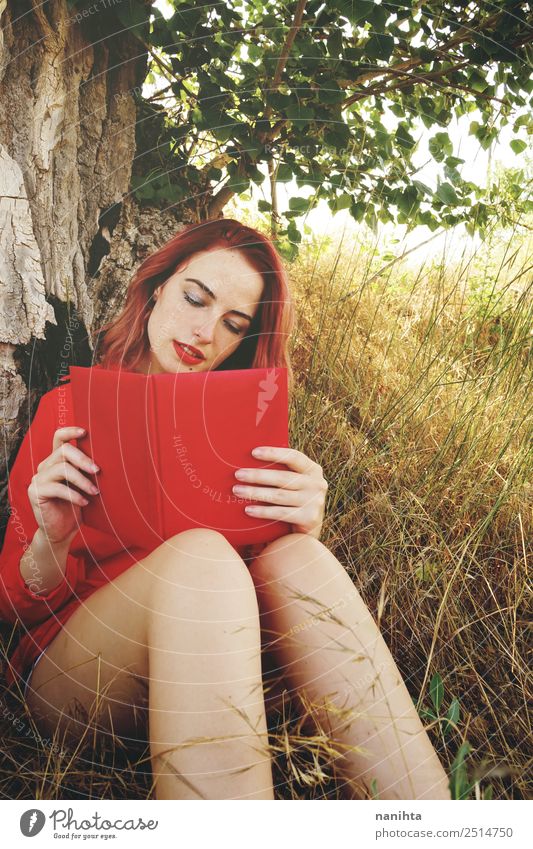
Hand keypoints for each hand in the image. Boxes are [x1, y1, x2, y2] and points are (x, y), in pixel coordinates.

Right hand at [27, 426, 99, 544]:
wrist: (61, 532)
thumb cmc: (77, 507)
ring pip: (62, 469)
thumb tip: (110, 457)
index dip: (70, 431)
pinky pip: (57, 488)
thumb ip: (87, 470)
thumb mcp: (85, 485)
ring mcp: (38, 479)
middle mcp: (45, 466)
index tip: (85, 432)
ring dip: (82, 480)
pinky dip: (74, 494)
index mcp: (56, 461)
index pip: (58, 437)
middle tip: (97, 471)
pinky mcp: (36, 493)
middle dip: (83, 459)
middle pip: (63, 451)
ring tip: (95, 492)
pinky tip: (85, 502)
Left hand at [233, 446, 327, 537]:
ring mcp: (315, 502)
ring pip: (279, 495)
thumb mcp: (296, 482)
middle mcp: (317, 484)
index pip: (293, 457)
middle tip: (238, 474)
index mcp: (313, 469)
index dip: (274, 453)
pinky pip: (280, 513)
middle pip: (283, 477)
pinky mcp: (309, 518)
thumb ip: (284, 470)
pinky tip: (248, 509)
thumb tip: (252, 456)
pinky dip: (263, 511)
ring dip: (255, 492)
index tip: (253, 452)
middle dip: (258, 475)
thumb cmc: (295, 499)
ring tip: (237, 490)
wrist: (308, 530)